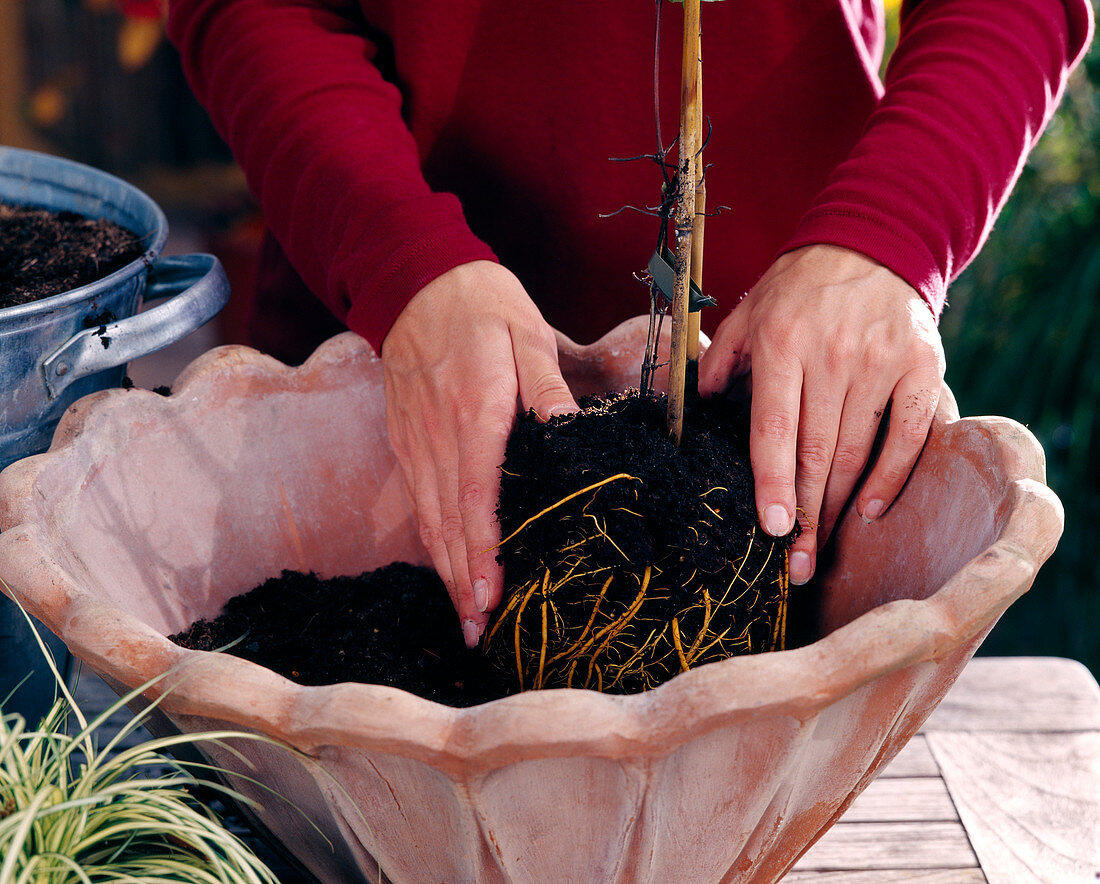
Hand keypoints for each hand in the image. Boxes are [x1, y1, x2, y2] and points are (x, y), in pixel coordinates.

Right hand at [381, 261, 577, 646]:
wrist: (414, 279)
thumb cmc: (481, 306)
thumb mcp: (527, 334)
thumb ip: (547, 388)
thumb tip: (572, 433)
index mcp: (474, 414)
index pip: (476, 496)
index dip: (483, 552)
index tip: (491, 596)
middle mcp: (438, 437)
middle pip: (448, 523)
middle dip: (463, 582)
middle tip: (480, 632)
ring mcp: (416, 441)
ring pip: (430, 518)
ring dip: (446, 570)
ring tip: (464, 616)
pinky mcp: (407, 439)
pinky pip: (419, 500)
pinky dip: (433, 539)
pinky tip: (446, 565)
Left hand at [698, 244, 944, 584]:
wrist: (873, 243)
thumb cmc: (800, 287)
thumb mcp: (750, 311)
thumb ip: (720, 359)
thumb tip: (697, 405)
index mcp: (783, 345)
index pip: (774, 429)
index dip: (773, 483)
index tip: (773, 529)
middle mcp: (832, 356)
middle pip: (817, 452)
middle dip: (806, 515)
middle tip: (797, 565)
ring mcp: (881, 363)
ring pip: (858, 451)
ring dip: (840, 506)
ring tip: (823, 545)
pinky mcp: (922, 367)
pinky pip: (909, 436)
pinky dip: (892, 477)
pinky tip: (871, 509)